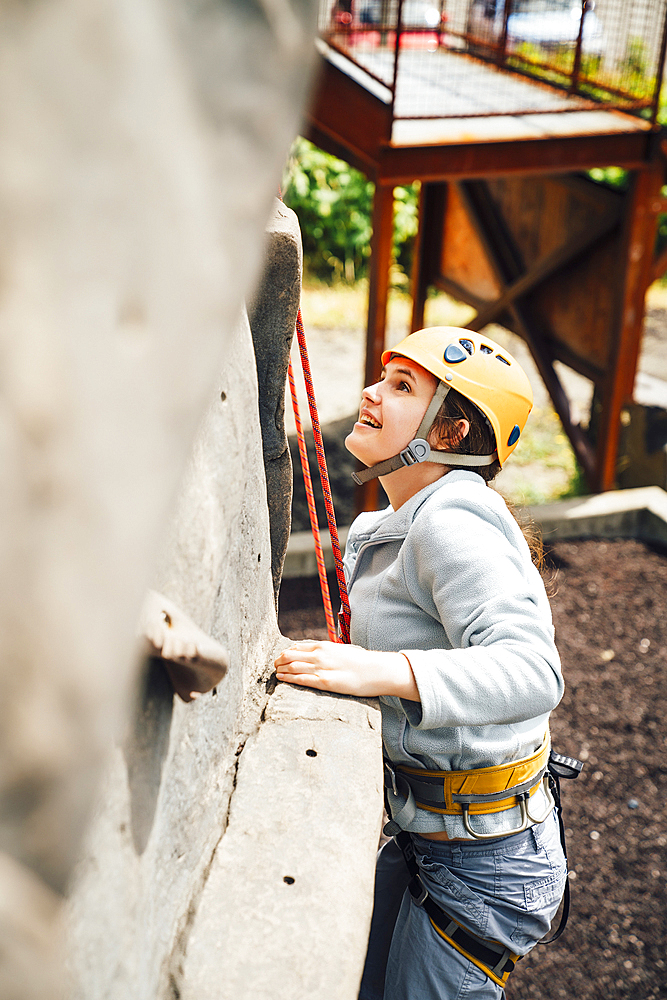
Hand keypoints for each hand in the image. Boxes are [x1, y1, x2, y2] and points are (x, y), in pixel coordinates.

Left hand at [274, 640, 419, 699]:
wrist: (376, 670)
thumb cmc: (361, 662)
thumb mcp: (342, 651)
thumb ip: (328, 653)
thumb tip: (319, 655)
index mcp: (324, 646)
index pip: (297, 647)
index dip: (286, 652)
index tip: (281, 657)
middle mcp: (319, 655)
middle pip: (290, 655)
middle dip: (279, 660)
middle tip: (274, 665)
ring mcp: (321, 668)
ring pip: (292, 667)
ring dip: (280, 669)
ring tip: (275, 672)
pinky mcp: (324, 682)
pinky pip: (300, 679)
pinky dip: (288, 678)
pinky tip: (281, 679)